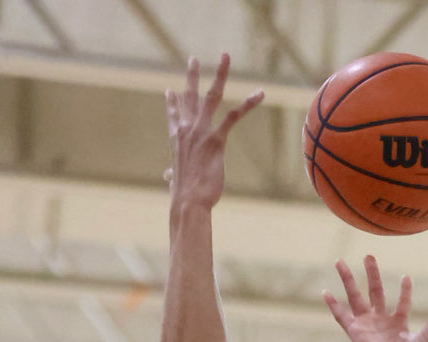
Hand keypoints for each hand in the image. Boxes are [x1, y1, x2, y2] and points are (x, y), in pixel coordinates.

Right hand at [165, 53, 262, 212]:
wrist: (187, 201)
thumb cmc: (183, 195)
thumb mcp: (175, 180)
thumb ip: (172, 175)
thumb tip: (167, 177)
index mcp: (176, 139)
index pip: (173, 115)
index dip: (172, 103)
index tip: (170, 90)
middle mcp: (187, 129)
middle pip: (190, 95)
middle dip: (192, 75)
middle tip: (194, 59)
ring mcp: (201, 131)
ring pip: (211, 95)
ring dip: (220, 73)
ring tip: (225, 55)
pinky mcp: (216, 139)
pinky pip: (234, 116)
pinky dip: (248, 104)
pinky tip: (260, 94)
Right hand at [324, 257, 427, 341]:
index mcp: (399, 324)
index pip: (402, 302)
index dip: (405, 291)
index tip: (406, 277)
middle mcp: (382, 322)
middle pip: (375, 291)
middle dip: (372, 273)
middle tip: (369, 255)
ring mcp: (367, 326)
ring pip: (355, 296)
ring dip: (347, 279)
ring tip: (339, 261)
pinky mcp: (355, 332)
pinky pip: (341, 315)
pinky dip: (333, 304)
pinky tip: (324, 291)